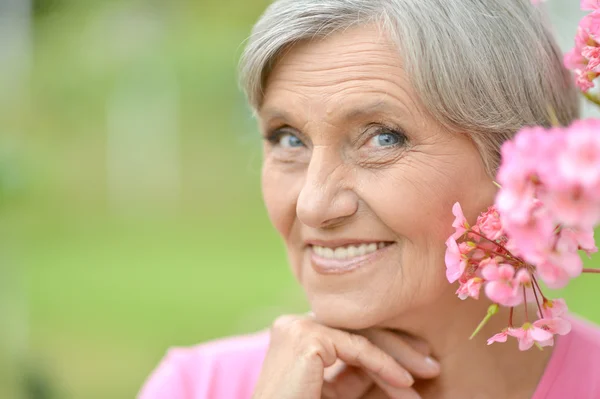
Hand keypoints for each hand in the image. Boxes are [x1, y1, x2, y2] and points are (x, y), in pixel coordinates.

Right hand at [252, 315, 439, 398]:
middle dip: (398, 347)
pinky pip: (357, 348)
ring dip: (398, 357)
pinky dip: (385, 365)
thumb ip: (357, 375)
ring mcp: (298, 326)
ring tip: (428, 373)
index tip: (416, 364)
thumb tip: (400, 364)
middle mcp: (294, 324)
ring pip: (361, 334)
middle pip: (357, 329)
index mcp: (297, 335)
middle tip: (431, 365)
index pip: (350, 333)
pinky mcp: (305, 336)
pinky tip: (405, 381)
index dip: (385, 347)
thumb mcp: (336, 392)